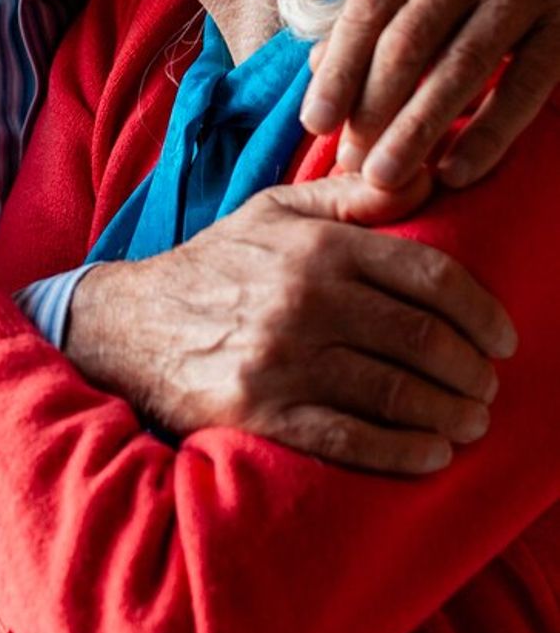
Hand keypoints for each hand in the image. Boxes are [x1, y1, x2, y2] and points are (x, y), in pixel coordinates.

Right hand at [65, 171, 517, 474]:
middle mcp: (305, 300)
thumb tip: (425, 178)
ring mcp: (283, 360)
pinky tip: (432, 454)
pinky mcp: (260, 413)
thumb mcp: (273, 210)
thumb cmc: (213, 265)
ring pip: (397, 393)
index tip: (505, 338)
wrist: (128, 324)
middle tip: (489, 387)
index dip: (483, 311)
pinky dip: (404, 452)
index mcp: (317, 247)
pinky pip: (352, 440)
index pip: (430, 276)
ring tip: (470, 421)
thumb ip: (348, 196)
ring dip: (451, 414)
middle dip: (473, 371)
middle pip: (424, 340)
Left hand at [299, 0, 559, 188]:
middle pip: (406, 44)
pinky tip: (455, 171)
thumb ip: (375, 16)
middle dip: (372, 110)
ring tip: (387, 177)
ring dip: (416, 128)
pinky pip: (522, 85)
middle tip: (352, 163)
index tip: (315, 124)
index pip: (366, 14)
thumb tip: (316, 66)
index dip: (338, 73)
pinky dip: (487, 132)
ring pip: (459, 67)